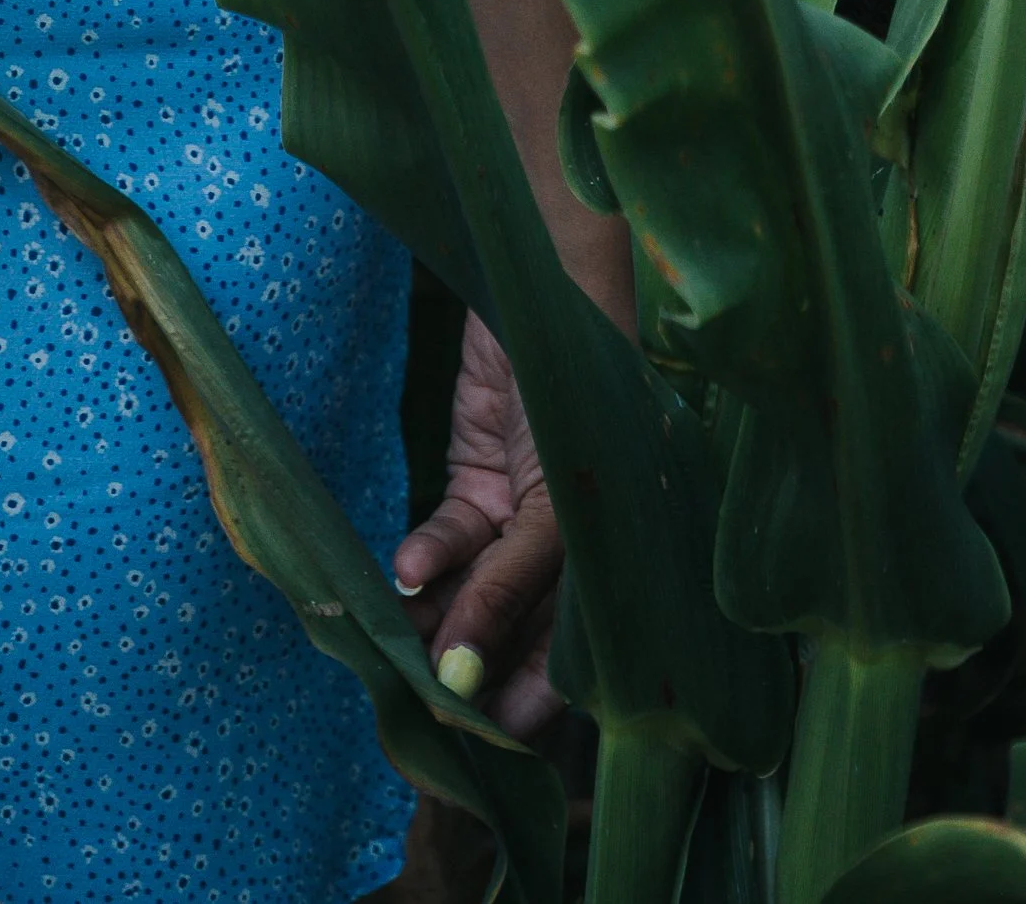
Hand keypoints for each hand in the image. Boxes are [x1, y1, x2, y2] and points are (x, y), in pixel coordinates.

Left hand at [392, 313, 561, 738]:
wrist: (540, 283)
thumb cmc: (577, 390)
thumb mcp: (557, 505)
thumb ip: (511, 585)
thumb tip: (464, 667)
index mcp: (624, 558)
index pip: (581, 656)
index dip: (533, 702)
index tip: (486, 742)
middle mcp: (576, 544)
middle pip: (523, 628)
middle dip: (473, 667)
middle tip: (424, 704)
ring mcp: (526, 509)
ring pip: (477, 585)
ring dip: (439, 615)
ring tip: (401, 642)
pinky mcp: (481, 474)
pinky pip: (455, 534)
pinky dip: (431, 553)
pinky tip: (404, 570)